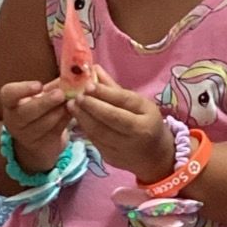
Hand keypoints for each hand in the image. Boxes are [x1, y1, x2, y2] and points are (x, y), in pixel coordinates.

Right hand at [0, 78, 70, 175]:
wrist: (40, 138)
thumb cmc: (41, 108)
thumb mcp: (42, 95)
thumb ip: (54, 85)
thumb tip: (73, 75)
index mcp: (10, 102)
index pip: (8, 94)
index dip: (22, 89)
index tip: (39, 85)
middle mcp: (14, 119)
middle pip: (26, 112)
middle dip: (45, 102)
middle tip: (61, 94)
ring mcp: (26, 135)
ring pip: (44, 123)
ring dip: (60, 111)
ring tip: (72, 102)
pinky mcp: (42, 145)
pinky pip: (56, 131)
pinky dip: (66, 120)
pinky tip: (73, 111)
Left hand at [69, 67, 173, 184]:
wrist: (154, 156)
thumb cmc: (146, 122)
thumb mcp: (139, 103)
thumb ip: (114, 88)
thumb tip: (94, 69)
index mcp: (148, 115)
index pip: (125, 101)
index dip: (105, 93)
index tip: (88, 85)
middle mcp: (138, 133)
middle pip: (111, 118)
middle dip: (91, 106)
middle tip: (76, 96)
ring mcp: (125, 148)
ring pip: (99, 132)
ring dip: (83, 117)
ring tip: (72, 105)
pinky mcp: (112, 158)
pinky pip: (95, 141)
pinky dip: (85, 128)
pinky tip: (78, 118)